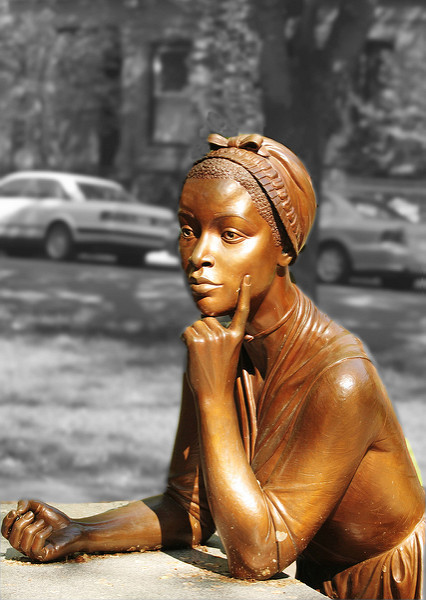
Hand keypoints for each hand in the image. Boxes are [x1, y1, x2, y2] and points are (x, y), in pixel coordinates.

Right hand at [1, 499, 84, 561]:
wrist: (74, 528)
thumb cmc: (56, 520)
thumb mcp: (40, 507)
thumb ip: (27, 504)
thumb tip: (17, 510)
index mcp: (21, 534)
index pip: (5, 533)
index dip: (7, 522)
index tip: (15, 512)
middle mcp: (24, 545)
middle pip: (12, 538)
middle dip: (21, 523)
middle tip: (33, 515)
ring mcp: (33, 552)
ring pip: (23, 543)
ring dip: (33, 528)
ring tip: (43, 522)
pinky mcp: (42, 556)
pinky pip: (35, 548)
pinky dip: (42, 534)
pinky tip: (49, 529)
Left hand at [182, 275, 250, 399]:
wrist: (214, 396)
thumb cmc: (221, 376)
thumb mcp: (230, 354)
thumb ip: (227, 338)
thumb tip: (226, 327)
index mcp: (237, 336)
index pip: (241, 311)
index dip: (243, 293)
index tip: (245, 277)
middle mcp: (225, 334)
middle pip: (207, 319)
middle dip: (203, 331)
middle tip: (206, 352)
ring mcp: (211, 338)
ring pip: (195, 326)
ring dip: (193, 337)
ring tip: (200, 356)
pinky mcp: (196, 342)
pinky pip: (186, 332)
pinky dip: (184, 340)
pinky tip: (191, 353)